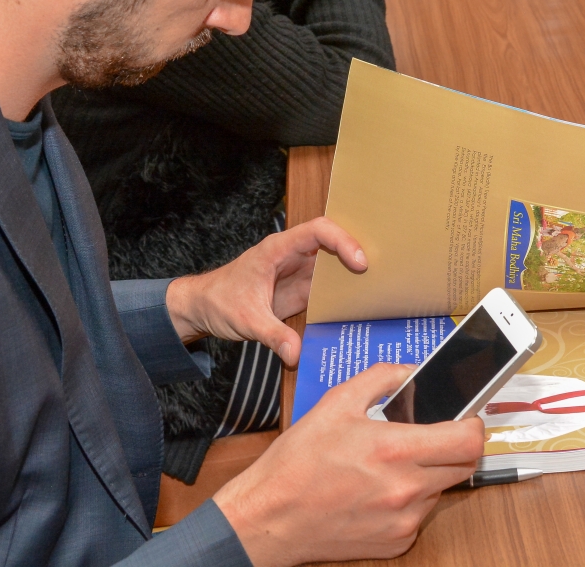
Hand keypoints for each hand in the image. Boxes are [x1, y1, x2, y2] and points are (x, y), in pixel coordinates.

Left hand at [165, 217, 364, 364]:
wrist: (203, 308)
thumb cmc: (219, 301)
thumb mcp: (246, 321)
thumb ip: (273, 336)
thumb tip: (296, 354)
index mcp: (277, 249)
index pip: (317, 231)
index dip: (342, 241)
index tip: (359, 262)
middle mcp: (292, 255)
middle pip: (332, 241)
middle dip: (357, 251)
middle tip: (381, 271)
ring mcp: (298, 271)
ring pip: (333, 262)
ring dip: (353, 272)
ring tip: (379, 285)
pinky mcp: (301, 288)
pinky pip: (328, 284)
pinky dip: (344, 291)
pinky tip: (360, 303)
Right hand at [215, 363, 485, 566]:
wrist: (272, 517)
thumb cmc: (298, 462)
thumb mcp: (336, 403)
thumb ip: (381, 378)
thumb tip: (412, 371)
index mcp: (394, 450)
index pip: (468, 441)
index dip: (473, 425)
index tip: (464, 417)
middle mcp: (406, 489)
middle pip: (465, 467)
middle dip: (455, 447)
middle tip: (430, 436)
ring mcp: (404, 520)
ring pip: (441, 490)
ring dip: (429, 473)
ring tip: (391, 464)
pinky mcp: (396, 542)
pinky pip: (420, 515)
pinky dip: (410, 500)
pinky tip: (379, 490)